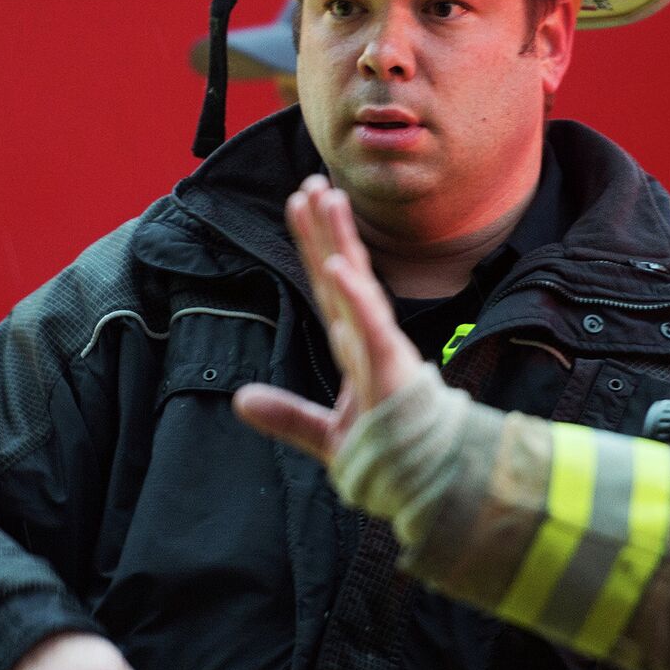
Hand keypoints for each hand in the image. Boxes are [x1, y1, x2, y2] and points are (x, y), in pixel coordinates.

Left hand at [234, 174, 425, 463]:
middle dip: (325, 228)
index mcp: (352, 349)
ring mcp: (380, 352)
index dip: (311, 244)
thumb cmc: (389, 456)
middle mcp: (366, 340)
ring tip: (328, 199)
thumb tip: (240, 401)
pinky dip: (356, 296)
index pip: (326, 287)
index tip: (298, 203)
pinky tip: (339, 264)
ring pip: (356, 287)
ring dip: (340, 241)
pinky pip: (371, 328)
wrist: (429, 487)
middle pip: (339, 274)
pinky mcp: (392, 370)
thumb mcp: (325, 436)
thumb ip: (286, 417)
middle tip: (311, 182)